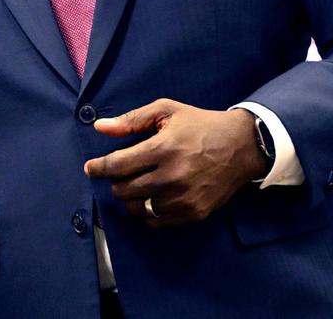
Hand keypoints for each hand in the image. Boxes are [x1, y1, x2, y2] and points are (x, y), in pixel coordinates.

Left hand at [83, 100, 266, 226]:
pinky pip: (156, 221)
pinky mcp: (193, 213)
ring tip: (136, 185)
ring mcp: (183, 198)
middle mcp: (172, 176)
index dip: (99, 167)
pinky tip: (152, 197)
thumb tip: (100, 127)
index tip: (91, 168)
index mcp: (163, 148)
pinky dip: (148, 212)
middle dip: (115, 182)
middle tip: (120, 174)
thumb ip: (132, 120)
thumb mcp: (167, 111)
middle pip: (124, 190)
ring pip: (137, 208)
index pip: (117, 165)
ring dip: (131, 198)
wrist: (241, 146)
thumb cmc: (200, 124)